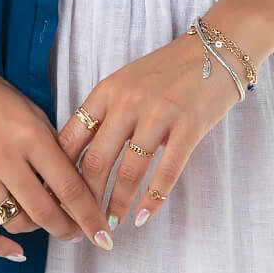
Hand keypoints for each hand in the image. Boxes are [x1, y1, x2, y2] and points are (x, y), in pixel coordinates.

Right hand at [0, 55, 112, 260]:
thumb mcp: (30, 110)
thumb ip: (51, 147)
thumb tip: (71, 188)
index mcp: (30, 134)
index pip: (68, 187)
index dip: (89, 215)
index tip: (102, 232)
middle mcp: (4, 156)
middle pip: (44, 210)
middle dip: (67, 229)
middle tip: (78, 235)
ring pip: (13, 220)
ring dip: (35, 229)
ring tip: (44, 224)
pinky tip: (15, 250)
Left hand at [7, 29, 245, 235]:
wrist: (217, 48)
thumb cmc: (167, 71)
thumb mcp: (126, 83)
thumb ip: (104, 115)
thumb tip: (77, 159)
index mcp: (107, 91)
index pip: (72, 139)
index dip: (61, 174)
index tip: (57, 200)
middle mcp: (128, 101)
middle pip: (96, 160)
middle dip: (86, 200)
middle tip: (83, 224)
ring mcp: (159, 114)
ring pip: (129, 171)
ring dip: (117, 204)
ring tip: (111, 224)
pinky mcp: (189, 126)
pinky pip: (166, 172)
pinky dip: (152, 201)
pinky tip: (143, 217)